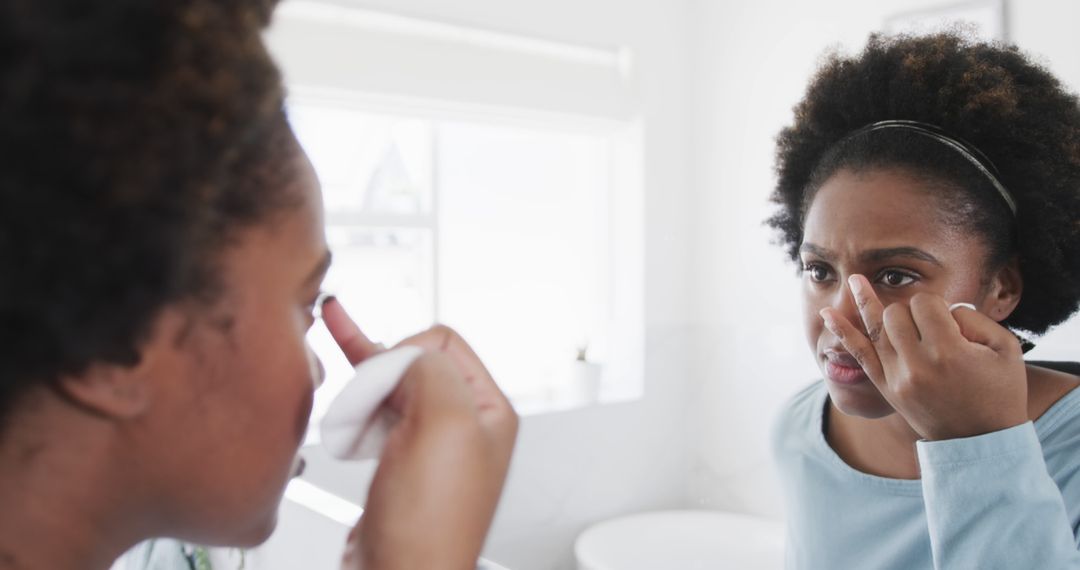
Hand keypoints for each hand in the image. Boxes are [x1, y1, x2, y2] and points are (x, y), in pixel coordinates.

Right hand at [322, 298, 518, 569]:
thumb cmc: (429, 526)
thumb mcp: (444, 425)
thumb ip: (431, 370)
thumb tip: (407, 354)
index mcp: (488, 410)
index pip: (444, 342)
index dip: (406, 352)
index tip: (383, 379)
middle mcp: (463, 425)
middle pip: (415, 363)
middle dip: (380, 370)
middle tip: (358, 389)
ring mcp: (429, 445)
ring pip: (390, 389)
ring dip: (364, 389)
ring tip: (346, 400)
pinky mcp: (398, 463)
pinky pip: (376, 417)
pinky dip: (355, 410)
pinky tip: (342, 406)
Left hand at [820, 275, 1027, 440]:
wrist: (981, 439)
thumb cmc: (999, 390)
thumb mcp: (1005, 348)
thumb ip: (974, 319)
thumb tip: (943, 307)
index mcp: (949, 353)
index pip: (925, 304)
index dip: (936, 305)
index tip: (949, 321)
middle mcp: (917, 365)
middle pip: (896, 313)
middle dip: (911, 311)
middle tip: (929, 327)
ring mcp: (897, 378)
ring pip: (875, 328)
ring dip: (869, 305)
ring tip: (854, 279)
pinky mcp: (886, 387)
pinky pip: (859, 354)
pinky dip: (842, 332)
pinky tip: (828, 313)